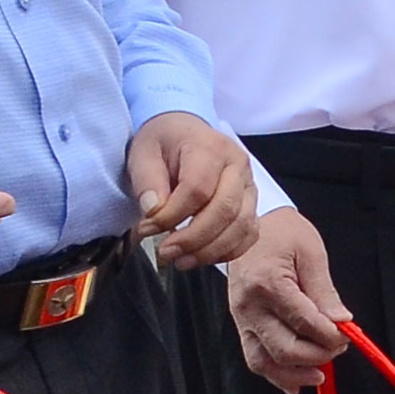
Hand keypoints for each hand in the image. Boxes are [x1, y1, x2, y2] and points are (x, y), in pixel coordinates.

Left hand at [126, 112, 258, 267]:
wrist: (184, 133)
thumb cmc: (165, 143)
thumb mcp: (143, 153)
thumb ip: (147, 181)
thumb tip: (153, 210)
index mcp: (211, 147)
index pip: (197, 189)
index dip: (171, 215)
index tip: (146, 227)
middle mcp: (238, 166)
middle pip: (225, 210)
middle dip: (193, 239)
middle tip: (164, 251)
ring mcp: (249, 185)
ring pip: (241, 226)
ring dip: (210, 250)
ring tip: (181, 260)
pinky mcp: (251, 203)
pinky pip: (249, 234)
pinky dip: (228, 251)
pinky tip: (203, 256)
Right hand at [221, 208, 351, 393]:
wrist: (244, 226)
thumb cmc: (282, 234)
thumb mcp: (311, 252)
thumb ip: (324, 291)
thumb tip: (341, 323)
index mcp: (268, 283)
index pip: (304, 323)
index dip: (330, 335)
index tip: (347, 334)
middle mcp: (249, 306)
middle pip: (284, 348)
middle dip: (317, 355)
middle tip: (339, 348)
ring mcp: (240, 318)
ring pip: (264, 361)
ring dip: (295, 374)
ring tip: (320, 375)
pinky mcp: (240, 325)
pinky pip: (254, 358)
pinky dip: (275, 375)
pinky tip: (295, 385)